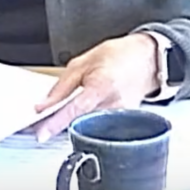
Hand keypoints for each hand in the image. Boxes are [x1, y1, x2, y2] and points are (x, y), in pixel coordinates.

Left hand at [31, 33, 160, 140]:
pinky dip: (87, 121)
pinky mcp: (124, 122)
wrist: (146, 59)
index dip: (56, 123)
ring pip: (89, 127)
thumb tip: (44, 105)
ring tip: (70, 110)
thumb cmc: (117, 56)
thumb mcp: (83, 62)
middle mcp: (113, 104)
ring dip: (74, 123)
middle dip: (61, 124)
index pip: (75, 110)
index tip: (42, 133)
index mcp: (101, 86)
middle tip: (46, 121)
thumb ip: (62, 86)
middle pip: (80, 122)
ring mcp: (121, 116)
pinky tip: (86, 111)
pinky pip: (99, 126)